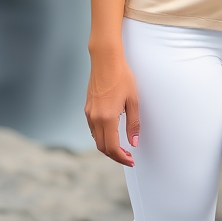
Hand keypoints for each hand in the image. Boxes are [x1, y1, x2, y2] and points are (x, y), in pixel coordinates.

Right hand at [85, 46, 140, 165]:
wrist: (105, 60)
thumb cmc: (121, 76)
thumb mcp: (133, 100)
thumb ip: (133, 123)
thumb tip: (134, 142)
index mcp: (107, 118)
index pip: (112, 147)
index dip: (122, 158)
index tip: (131, 160)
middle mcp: (95, 118)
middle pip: (102, 147)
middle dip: (115, 155)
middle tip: (128, 157)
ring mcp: (89, 113)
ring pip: (96, 139)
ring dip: (107, 147)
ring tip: (121, 147)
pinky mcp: (88, 108)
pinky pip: (93, 129)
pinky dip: (102, 136)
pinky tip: (112, 132)